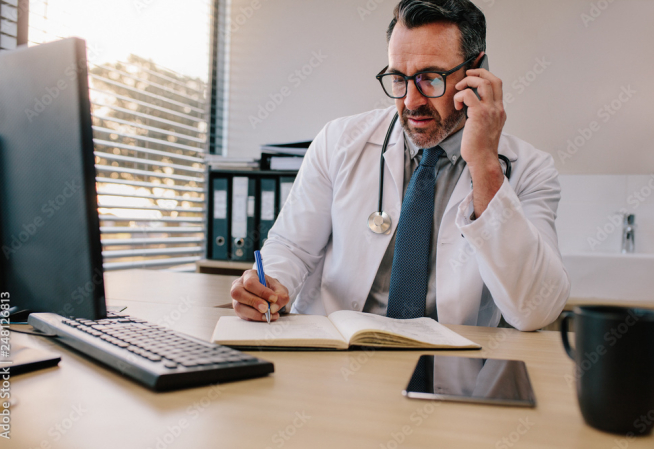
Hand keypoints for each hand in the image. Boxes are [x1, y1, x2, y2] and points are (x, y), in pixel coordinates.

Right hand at [230, 269, 289, 321]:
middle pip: (238, 293)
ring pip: (238, 307)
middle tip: (266, 308)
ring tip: (268, 316)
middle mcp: (238, 286)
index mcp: (249, 275)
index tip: (274, 298)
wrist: (270, 295)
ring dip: (254, 313)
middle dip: (254, 302)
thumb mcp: (280, 289)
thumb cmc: (272, 289)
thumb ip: (281, 296)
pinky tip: (266, 318)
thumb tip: (273, 308)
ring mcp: (236, 299)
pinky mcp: (238, 310)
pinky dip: (255, 318)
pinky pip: (243, 316)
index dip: (261, 291)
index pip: (250, 282)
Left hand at [453, 64, 506, 216]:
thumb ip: (481, 115)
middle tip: (465, 77)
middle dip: (477, 73)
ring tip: (459, 91)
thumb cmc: (480, 147)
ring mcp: (489, 110)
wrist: (483, 160)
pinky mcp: (479, 115)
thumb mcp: (484, 128)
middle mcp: (497, 108)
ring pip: (482, 83)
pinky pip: (469, 95)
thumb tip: (469, 107)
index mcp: (499, 110)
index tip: (476, 68)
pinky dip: (460, 96)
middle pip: (492, 78)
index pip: (497, 84)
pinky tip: (457, 105)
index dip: (486, 73)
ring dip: (467, 83)